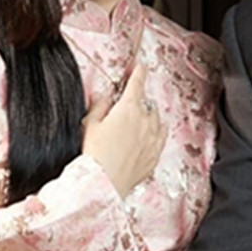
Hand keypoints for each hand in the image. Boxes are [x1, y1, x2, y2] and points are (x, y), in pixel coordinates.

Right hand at [81, 63, 166, 196]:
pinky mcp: (155, 154)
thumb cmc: (94, 154)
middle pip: (146, 103)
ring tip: (139, 120)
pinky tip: (153, 133)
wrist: (103, 182)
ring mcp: (153, 138)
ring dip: (149, 115)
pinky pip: (161, 136)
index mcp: (128, 109)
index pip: (137, 84)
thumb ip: (99, 107)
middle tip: (128, 105)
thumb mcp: (90, 125)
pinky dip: (158, 131)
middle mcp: (145, 120)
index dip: (138, 73)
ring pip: (156, 119)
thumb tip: (104, 98)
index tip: (140, 67)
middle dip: (138, 101)